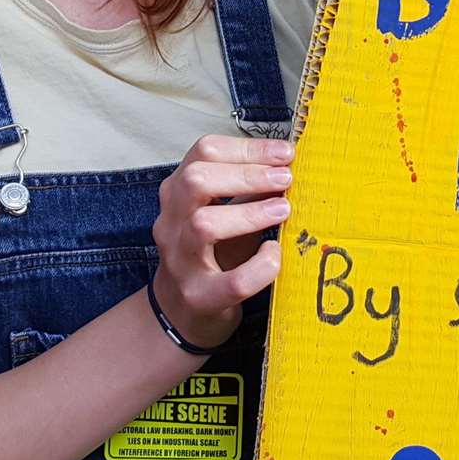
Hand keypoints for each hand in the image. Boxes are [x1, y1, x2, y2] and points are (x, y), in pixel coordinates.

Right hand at [150, 134, 293, 348]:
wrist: (183, 311)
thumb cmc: (212, 252)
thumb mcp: (226, 212)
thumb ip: (249, 189)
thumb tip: (287, 164)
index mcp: (178, 193)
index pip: (204, 153)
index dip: (247, 148)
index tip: (284, 152)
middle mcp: (171, 222)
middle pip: (195, 181)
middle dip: (247, 175)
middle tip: (286, 178)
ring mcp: (181, 261)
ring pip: (203, 226)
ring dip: (250, 213)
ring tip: (283, 209)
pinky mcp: (200, 297)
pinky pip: (232, 282)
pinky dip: (260, 267)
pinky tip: (274, 254)